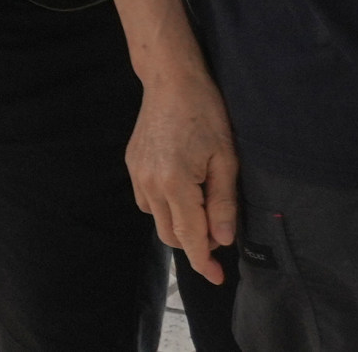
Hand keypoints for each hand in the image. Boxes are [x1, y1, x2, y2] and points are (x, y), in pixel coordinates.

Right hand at [127, 65, 238, 283]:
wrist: (170, 80)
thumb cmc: (205, 114)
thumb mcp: (226, 159)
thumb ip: (223, 203)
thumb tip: (222, 240)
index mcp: (176, 183)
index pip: (190, 237)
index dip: (204, 262)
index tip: (217, 277)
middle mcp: (150, 182)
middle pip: (170, 234)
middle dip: (195, 243)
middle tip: (219, 231)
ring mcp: (137, 173)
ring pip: (156, 219)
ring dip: (179, 224)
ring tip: (201, 204)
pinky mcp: (131, 164)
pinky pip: (145, 200)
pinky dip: (164, 206)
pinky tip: (181, 189)